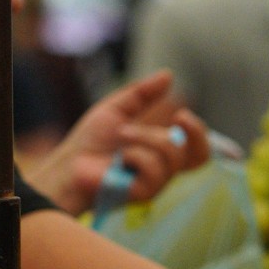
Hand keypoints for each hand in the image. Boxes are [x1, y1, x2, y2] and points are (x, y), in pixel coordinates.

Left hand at [29, 71, 209, 215]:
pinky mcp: (144, 193)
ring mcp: (156, 183)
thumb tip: (168, 74)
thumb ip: (142, 94)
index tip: (181, 113)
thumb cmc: (90, 142)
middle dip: (194, 132)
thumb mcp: (117, 109)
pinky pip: (154, 169)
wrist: (68, 163)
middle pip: (200, 155)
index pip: (197, 149)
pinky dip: (135, 155)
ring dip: (145, 137)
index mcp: (161, 151)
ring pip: (172, 154)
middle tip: (179, 116)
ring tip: (122, 135)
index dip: (199, 133)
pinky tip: (118, 159)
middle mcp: (164, 169)